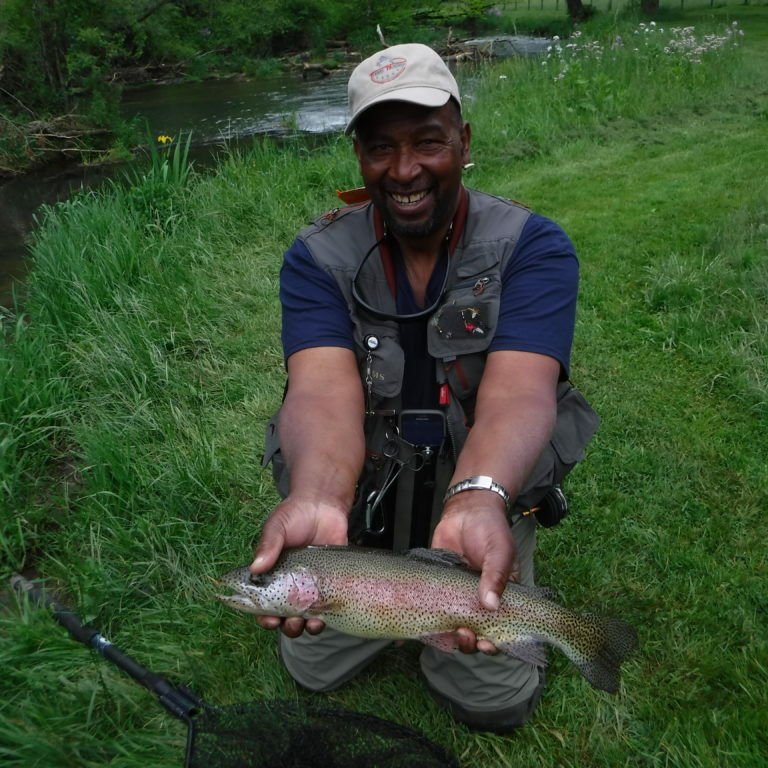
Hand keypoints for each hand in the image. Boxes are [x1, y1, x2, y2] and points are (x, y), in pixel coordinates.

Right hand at [249, 495, 347, 636]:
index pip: (264, 604)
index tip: (269, 619)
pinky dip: (327, 615)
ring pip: (307, 616)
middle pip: (286, 616)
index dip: (264, 617)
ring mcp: (312, 585)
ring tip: (310, 623)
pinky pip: (329, 605)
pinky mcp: (332, 581)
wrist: (324, 504)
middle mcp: (291, 585)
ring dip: (306, 626)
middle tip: (291, 621)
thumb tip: (256, 568)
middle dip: (287, 625)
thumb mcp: (277, 526)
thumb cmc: (294, 515)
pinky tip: (326, 617)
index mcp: (272, 575)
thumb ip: (268, 545)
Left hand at [431, 490, 517, 653]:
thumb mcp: (499, 551)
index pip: (500, 630)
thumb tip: (490, 605)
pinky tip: (417, 627)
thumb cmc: (491, 529)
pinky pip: (430, 608)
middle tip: (464, 634)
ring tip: (447, 630)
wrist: (466, 510)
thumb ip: (496, 575)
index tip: (486, 643)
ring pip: (451, 626)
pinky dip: (424, 620)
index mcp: (501, 597)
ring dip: (448, 635)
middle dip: (469, 642)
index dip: (495, 643)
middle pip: (474, 634)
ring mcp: (455, 596)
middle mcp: (478, 602)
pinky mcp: (436, 588)